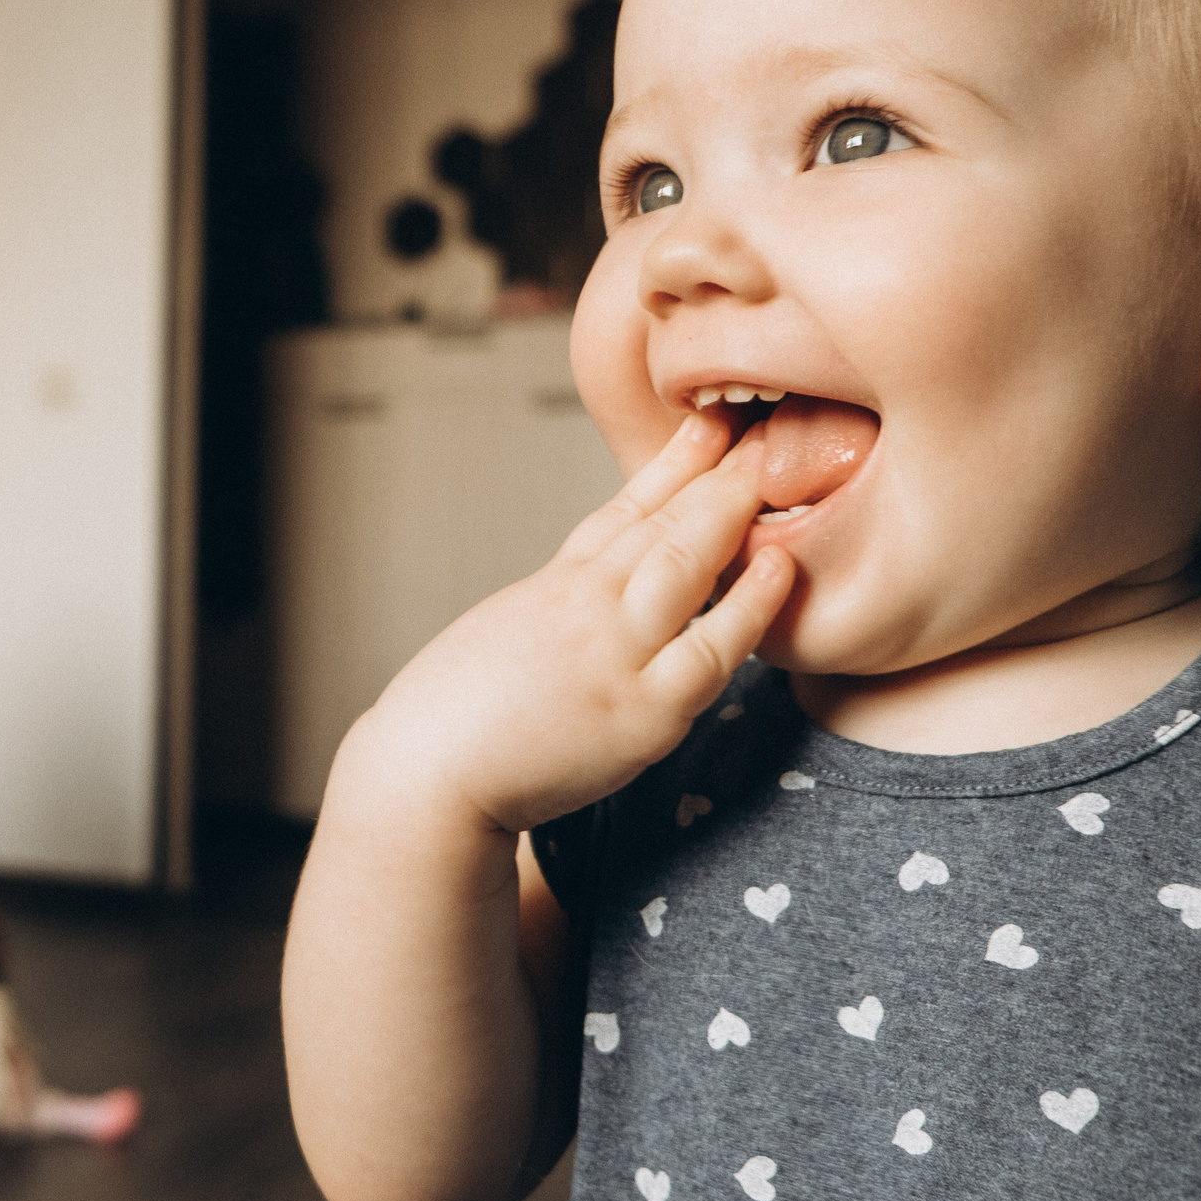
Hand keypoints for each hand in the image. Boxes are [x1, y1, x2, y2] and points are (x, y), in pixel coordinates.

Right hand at [334, 409, 794, 837]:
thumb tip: (586, 610)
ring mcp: (615, 654)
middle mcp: (585, 606)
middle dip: (717, 472)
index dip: (672, 466)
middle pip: (661, 522)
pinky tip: (779, 567)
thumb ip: (556, 619)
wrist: (421, 773)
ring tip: (779, 468)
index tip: (709, 427)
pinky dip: (749, 604)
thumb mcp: (504, 640)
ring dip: (732, 512)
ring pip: (684, 563)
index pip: (623, 511)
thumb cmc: (451, 719)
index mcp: (553, 590)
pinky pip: (709, 649)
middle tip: (768, 427)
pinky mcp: (641, 711)